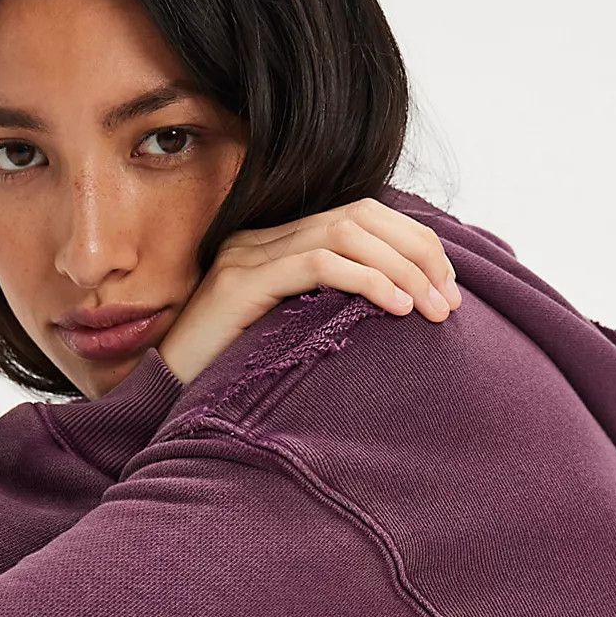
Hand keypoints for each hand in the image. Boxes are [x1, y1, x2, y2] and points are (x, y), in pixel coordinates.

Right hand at [157, 196, 461, 386]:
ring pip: (346, 233)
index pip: (360, 217)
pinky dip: (368, 281)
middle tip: (452, 300)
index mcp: (279, 247)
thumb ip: (330, 318)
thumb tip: (400, 318)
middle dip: (418, 251)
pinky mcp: (241, 283)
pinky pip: (319, 263)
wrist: (163, 402)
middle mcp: (264, 240)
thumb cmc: (230, 382)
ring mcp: (250, 257)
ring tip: (434, 309)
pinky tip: (398, 307)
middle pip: (362, 214)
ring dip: (402, 267)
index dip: (414, 242)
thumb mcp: (292, 342)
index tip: (448, 287)